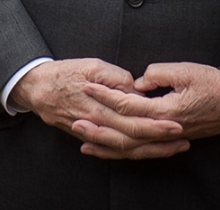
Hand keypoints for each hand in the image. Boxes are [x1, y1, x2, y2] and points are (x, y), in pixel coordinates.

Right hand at [12, 59, 187, 159]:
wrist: (36, 88)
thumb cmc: (63, 73)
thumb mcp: (90, 65)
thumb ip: (114, 76)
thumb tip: (134, 87)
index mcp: (100, 106)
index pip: (134, 120)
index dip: (156, 124)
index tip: (176, 123)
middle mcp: (97, 124)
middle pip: (133, 138)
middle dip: (160, 141)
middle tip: (183, 139)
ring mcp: (92, 134)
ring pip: (124, 149)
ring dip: (150, 150)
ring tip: (172, 148)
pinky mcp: (88, 137)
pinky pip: (112, 150)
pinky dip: (129, 154)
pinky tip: (146, 152)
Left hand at [78, 62, 219, 158]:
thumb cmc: (216, 85)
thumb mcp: (188, 71)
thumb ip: (159, 74)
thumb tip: (138, 81)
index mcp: (166, 110)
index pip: (128, 105)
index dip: (106, 95)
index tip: (87, 86)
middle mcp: (165, 128)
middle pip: (124, 132)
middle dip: (98, 125)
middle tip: (73, 117)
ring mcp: (167, 137)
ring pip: (131, 146)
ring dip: (105, 143)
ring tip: (82, 137)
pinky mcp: (169, 139)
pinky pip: (141, 149)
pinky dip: (121, 150)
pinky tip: (104, 148)